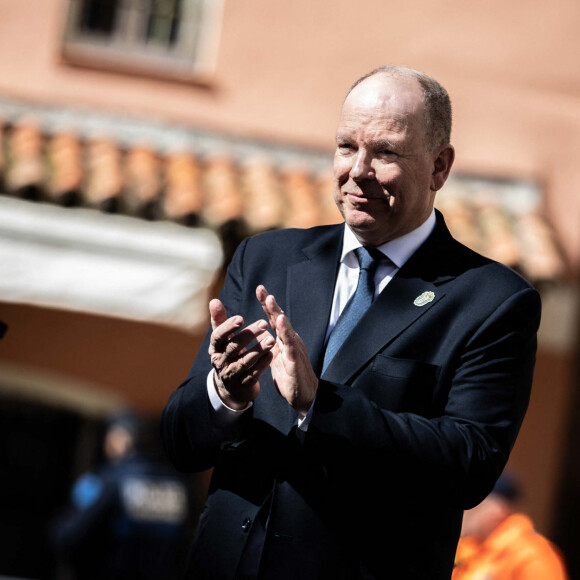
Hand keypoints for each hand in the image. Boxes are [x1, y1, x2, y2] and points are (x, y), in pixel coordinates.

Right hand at [208, 298, 274, 408]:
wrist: (232, 387)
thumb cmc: (228, 355)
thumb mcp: (222, 340)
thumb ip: (219, 320)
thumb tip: (214, 300)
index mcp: (214, 349)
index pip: (217, 336)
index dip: (228, 327)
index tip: (241, 318)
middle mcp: (220, 362)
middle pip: (233, 348)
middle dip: (248, 335)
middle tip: (264, 323)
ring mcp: (231, 375)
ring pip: (245, 361)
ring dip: (259, 349)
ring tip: (272, 339)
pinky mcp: (243, 385)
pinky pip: (253, 374)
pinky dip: (262, 364)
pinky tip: (271, 354)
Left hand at [256, 285, 317, 415]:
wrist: (304, 395)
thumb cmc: (291, 376)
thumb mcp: (277, 357)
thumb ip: (271, 344)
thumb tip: (263, 332)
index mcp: (284, 339)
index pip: (273, 319)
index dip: (266, 305)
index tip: (259, 289)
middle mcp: (290, 340)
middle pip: (279, 318)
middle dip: (270, 304)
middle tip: (262, 290)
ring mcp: (294, 348)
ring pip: (285, 328)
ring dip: (277, 313)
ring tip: (269, 300)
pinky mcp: (296, 359)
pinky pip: (290, 344)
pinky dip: (285, 332)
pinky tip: (280, 323)